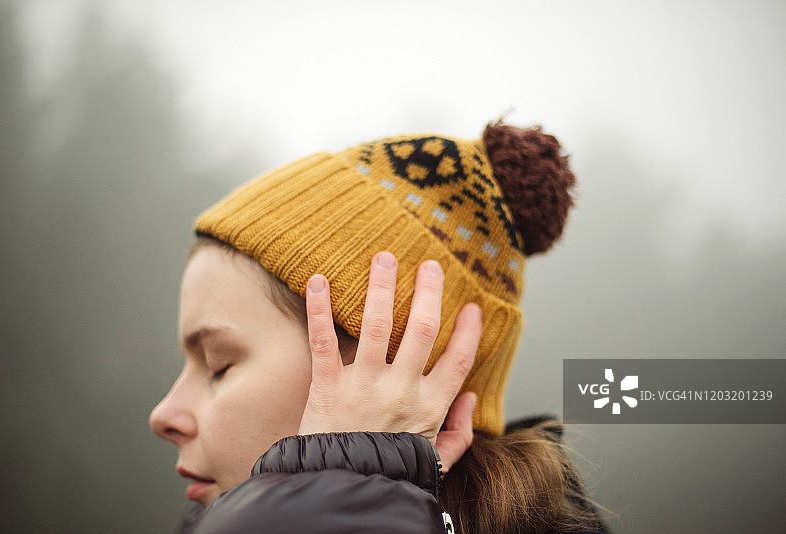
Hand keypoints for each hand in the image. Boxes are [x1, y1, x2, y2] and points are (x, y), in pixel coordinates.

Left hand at [298, 251, 481, 471]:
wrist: (341, 488)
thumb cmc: (388, 472)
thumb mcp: (435, 462)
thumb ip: (459, 433)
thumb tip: (471, 398)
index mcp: (430, 406)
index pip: (458, 359)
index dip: (469, 330)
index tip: (472, 307)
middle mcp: (401, 390)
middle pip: (423, 330)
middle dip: (429, 292)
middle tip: (429, 265)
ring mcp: (364, 385)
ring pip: (378, 325)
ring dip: (382, 287)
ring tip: (383, 258)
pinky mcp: (328, 386)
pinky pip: (324, 341)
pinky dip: (319, 309)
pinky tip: (319, 280)